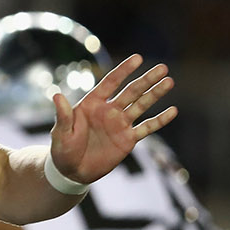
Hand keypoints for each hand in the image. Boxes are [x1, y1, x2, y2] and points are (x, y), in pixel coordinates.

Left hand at [49, 55, 175, 183]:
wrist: (72, 171)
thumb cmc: (62, 149)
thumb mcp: (61, 132)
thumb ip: (63, 115)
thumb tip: (56, 95)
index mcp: (92, 103)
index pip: (111, 82)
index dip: (124, 70)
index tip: (138, 58)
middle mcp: (109, 110)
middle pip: (131, 91)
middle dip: (147, 80)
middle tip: (163, 68)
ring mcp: (120, 124)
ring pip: (141, 105)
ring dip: (155, 94)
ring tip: (169, 82)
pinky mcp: (128, 139)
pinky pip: (147, 128)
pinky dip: (159, 120)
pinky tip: (173, 111)